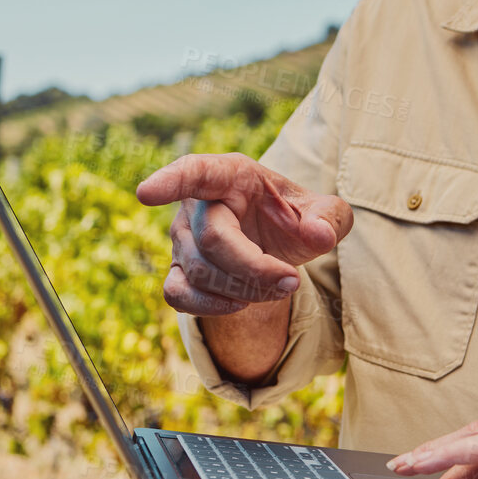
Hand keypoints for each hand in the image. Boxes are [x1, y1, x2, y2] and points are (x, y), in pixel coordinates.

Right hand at [136, 153, 352, 316]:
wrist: (279, 241)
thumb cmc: (296, 217)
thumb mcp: (325, 211)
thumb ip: (331, 217)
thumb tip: (319, 234)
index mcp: (231, 175)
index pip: (195, 172)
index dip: (170, 181)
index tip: (146, 193)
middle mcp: (198, 205)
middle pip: (213, 240)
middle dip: (255, 269)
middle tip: (293, 282)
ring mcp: (182, 239)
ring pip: (199, 272)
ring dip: (243, 289)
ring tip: (279, 287)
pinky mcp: (178, 271)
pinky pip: (178, 295)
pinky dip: (210, 306)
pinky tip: (240, 303)